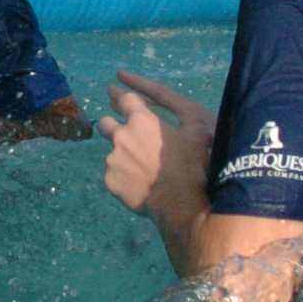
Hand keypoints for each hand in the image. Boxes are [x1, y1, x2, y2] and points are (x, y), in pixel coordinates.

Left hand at [97, 69, 213, 225]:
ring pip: (111, 152)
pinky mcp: (109, 180)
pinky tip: (138, 185)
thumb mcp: (196, 134)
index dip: (126, 100)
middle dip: (113, 126)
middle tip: (127, 138)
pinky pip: (113, 174)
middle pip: (106, 123)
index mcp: (141, 121)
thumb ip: (180, 118)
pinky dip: (123, 177)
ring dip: (122, 156)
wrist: (180, 202)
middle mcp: (121, 136)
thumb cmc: (191, 164)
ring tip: (141, 169)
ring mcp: (112, 159)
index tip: (125, 103)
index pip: (125, 99)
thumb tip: (171, 115)